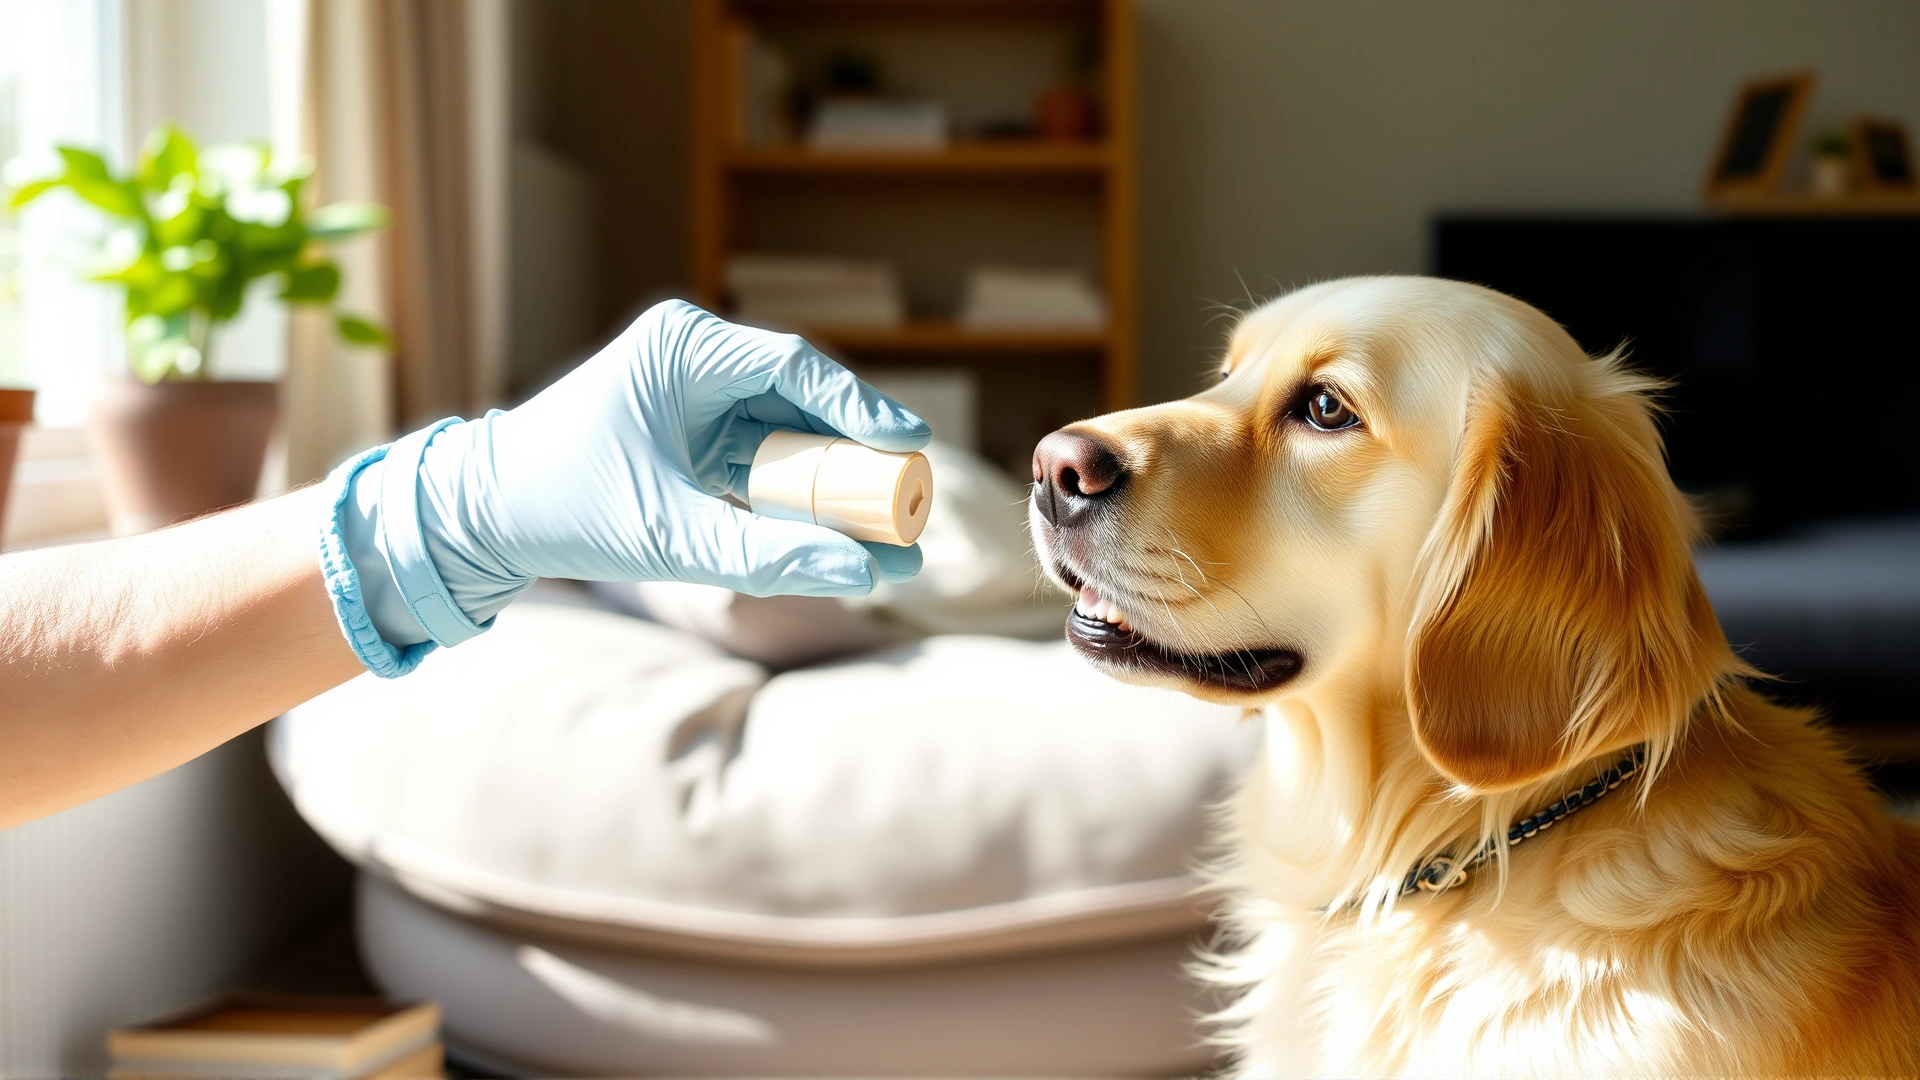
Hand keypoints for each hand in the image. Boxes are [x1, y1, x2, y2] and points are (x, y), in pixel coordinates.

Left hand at [323, 300, 930, 674]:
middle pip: (804, 404)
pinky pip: (764, 466)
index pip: (795, 366)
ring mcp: (696, 400)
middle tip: (912, 505)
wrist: (478, 522)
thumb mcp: (666, 537)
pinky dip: (799, 503)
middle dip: (858, 461)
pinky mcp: (694, 441)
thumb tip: (857, 573)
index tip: (910, 447)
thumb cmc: (560, 509)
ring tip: (894, 541)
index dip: (860, 407)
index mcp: (683, 349)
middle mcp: (695, 363)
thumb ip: (763, 557)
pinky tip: (846, 543)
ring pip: (790, 439)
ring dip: (835, 489)